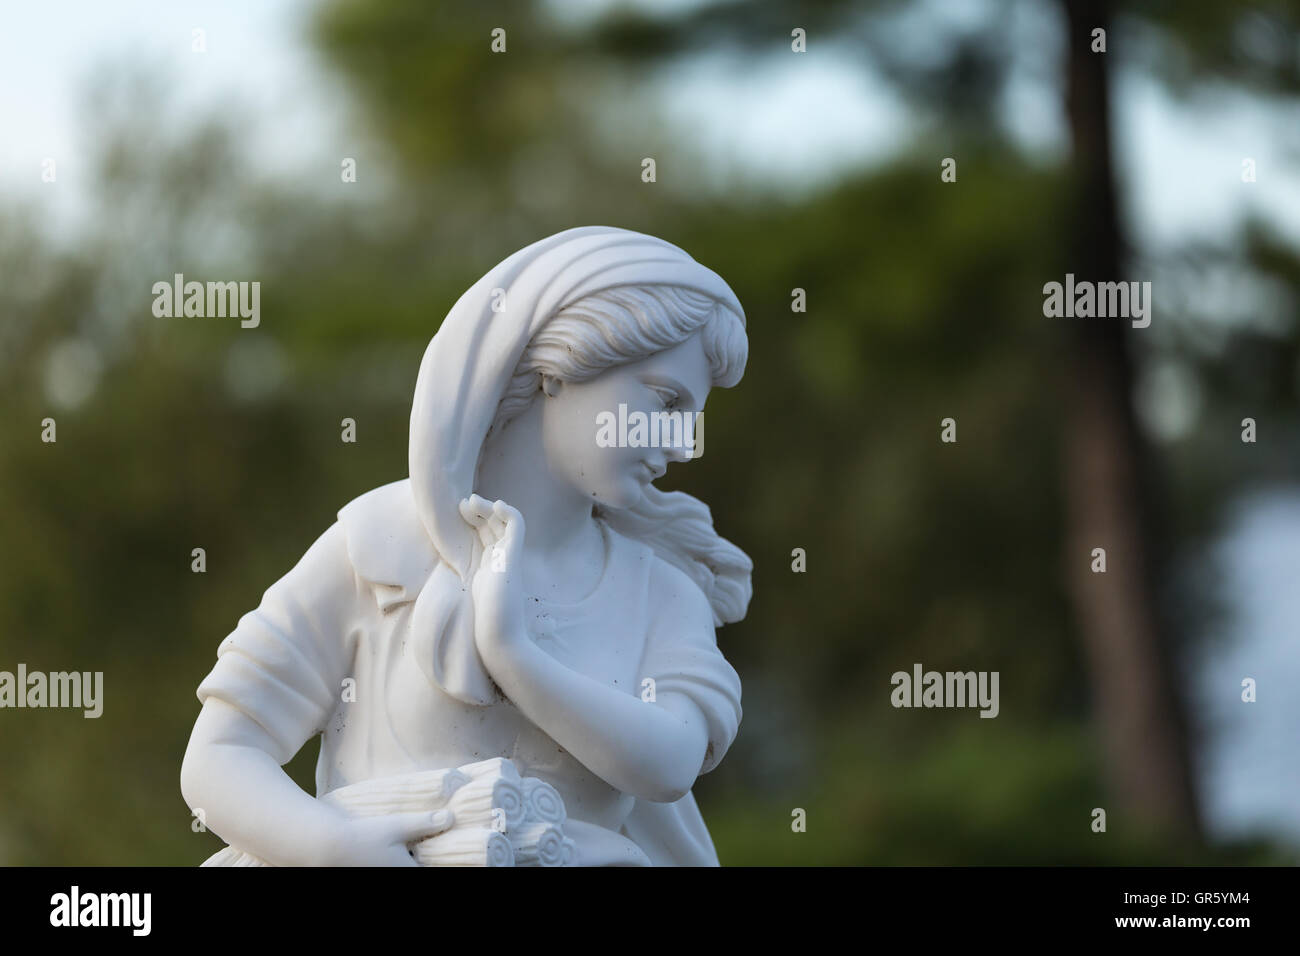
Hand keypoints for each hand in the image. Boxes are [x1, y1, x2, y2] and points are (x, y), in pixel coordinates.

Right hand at [321, 808, 453, 866]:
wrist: (329, 846)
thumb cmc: (364, 835)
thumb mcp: (398, 825)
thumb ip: (426, 823)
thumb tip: (451, 818)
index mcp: (408, 871)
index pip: (432, 870)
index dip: (439, 862)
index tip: (444, 854)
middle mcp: (395, 876)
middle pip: (418, 868)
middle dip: (425, 860)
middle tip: (429, 849)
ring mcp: (381, 876)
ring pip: (405, 866)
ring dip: (410, 860)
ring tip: (411, 849)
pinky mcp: (370, 872)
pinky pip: (390, 866)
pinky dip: (398, 860)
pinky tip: (394, 852)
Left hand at [459, 495, 527, 664]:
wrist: (497, 636)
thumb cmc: (481, 623)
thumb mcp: (465, 599)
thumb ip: (461, 586)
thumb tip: (441, 588)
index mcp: (490, 567)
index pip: (487, 536)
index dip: (476, 521)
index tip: (459, 513)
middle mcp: (501, 559)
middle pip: (494, 526)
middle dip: (480, 511)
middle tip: (462, 504)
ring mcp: (508, 557)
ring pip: (504, 521)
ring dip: (488, 507)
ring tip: (470, 501)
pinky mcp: (512, 556)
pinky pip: (517, 526)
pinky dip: (508, 512)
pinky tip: (495, 504)